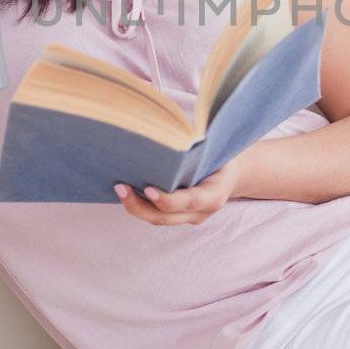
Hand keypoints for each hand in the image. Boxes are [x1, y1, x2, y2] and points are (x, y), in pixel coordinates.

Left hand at [114, 149, 249, 225]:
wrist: (230, 175)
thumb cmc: (220, 155)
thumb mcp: (215, 149)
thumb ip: (197, 145)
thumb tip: (170, 128)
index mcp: (215, 195)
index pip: (190, 202)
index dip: (168, 200)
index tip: (147, 189)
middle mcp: (201, 212)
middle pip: (166, 217)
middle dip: (140, 206)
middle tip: (120, 187)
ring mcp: (188, 217)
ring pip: (158, 220)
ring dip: (135, 206)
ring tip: (118, 187)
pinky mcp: (177, 216)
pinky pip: (156, 215)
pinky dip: (140, 205)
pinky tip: (125, 191)